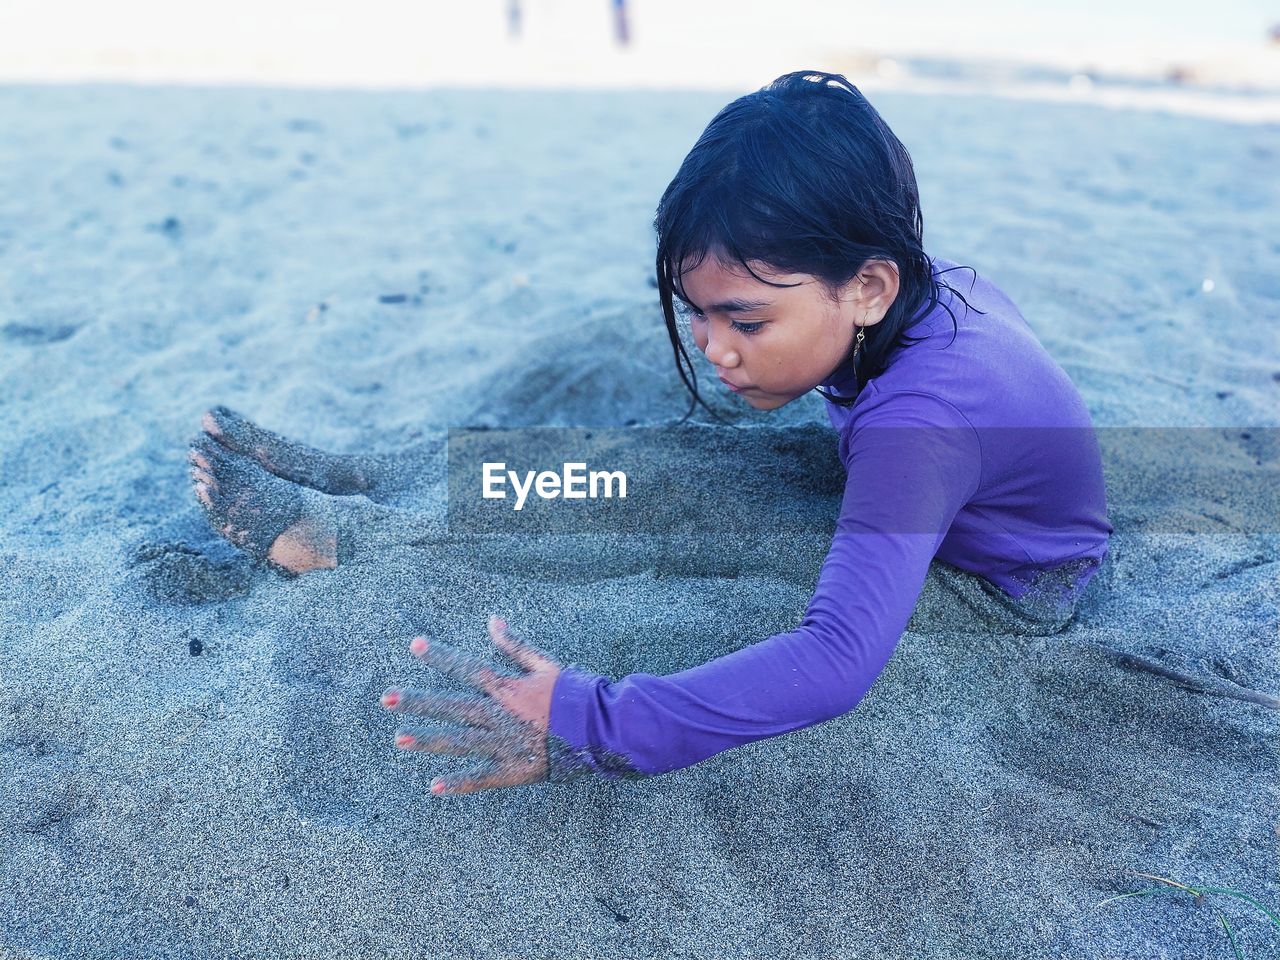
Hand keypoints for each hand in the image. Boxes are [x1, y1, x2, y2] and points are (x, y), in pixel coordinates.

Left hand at [381, 615, 562, 795]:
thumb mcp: (546, 664)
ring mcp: (503, 744)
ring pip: (458, 741)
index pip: (466, 668)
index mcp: (507, 688)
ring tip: (399, 739)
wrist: (600, 728)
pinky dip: (458, 783)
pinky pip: (481, 777)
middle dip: (418, 702)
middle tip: (386, 699)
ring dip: (427, 741)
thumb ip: (515, 645)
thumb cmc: (575, 694)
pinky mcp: (513, 769)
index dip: (440, 656)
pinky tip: (434, 787)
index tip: (415, 645)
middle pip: (451, 706)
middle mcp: (498, 715)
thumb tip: (492, 620)